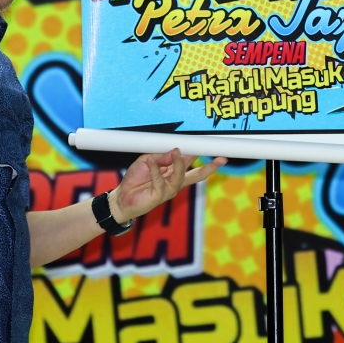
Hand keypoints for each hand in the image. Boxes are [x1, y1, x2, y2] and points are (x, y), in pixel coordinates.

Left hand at [112, 149, 226, 223]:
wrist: (122, 197)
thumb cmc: (136, 178)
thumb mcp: (147, 160)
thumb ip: (161, 156)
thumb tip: (176, 150)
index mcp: (173, 172)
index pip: (190, 162)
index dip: (200, 154)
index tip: (212, 145)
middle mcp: (174, 182)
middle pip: (196, 175)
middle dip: (210, 167)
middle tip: (221, 158)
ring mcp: (168, 190)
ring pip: (179, 176)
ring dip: (178, 163)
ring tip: (177, 151)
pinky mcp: (158, 196)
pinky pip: (159, 180)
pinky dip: (154, 170)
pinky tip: (150, 161)